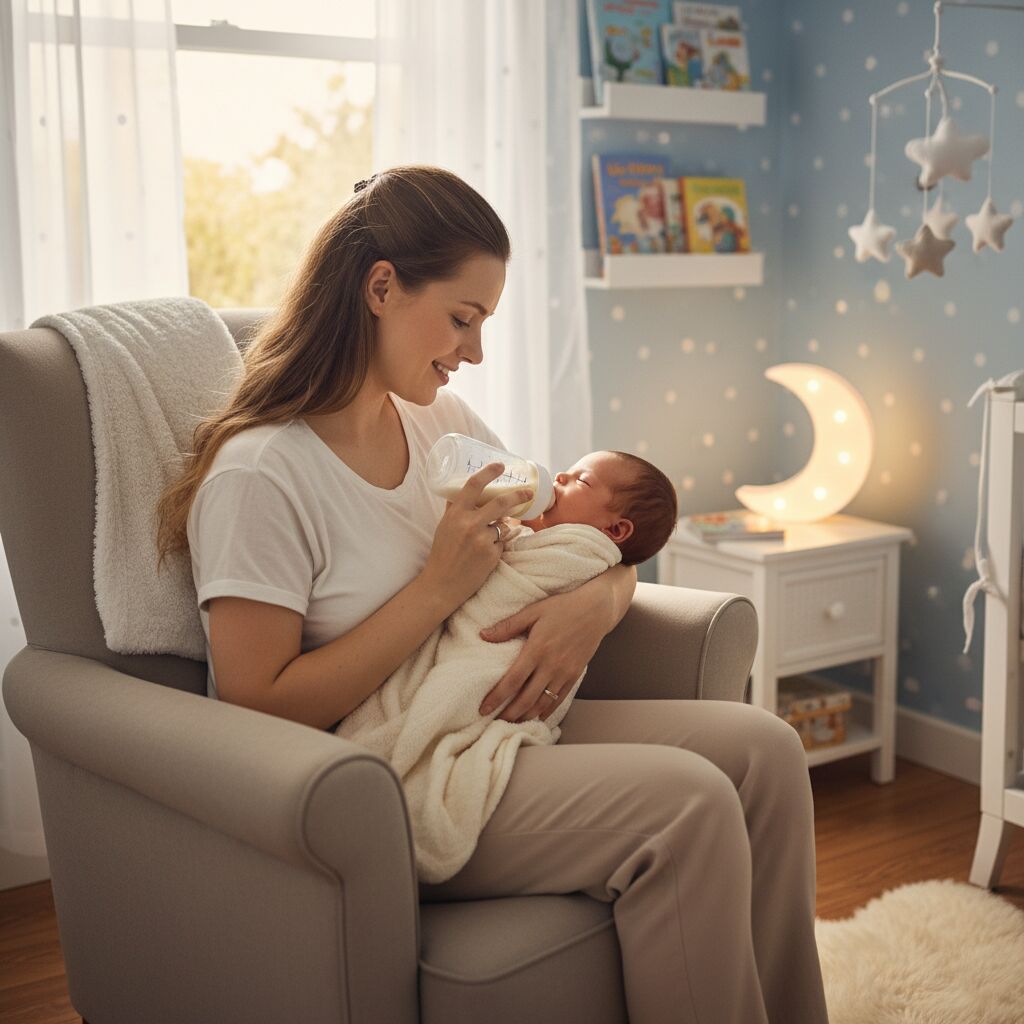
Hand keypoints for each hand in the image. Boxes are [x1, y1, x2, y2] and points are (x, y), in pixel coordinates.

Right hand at [421, 463, 533, 611]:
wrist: (442, 583)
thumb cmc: (442, 553)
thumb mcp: (444, 526)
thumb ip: (455, 509)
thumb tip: (460, 491)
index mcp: (456, 514)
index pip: (474, 486)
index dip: (489, 472)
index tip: (500, 466)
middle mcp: (470, 524)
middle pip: (501, 502)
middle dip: (519, 495)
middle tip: (528, 493)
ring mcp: (482, 540)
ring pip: (504, 526)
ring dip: (500, 530)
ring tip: (483, 542)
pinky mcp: (492, 555)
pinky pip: (502, 543)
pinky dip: (497, 546)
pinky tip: (483, 555)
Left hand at [477, 579, 612, 722]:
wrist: (596, 610)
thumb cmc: (563, 607)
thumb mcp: (533, 611)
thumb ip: (508, 625)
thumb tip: (483, 635)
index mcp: (537, 649)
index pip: (512, 680)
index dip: (497, 697)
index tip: (484, 708)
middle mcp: (551, 665)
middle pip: (526, 698)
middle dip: (509, 714)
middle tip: (495, 722)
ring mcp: (565, 673)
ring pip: (543, 703)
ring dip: (527, 716)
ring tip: (513, 722)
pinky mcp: (575, 675)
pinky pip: (559, 698)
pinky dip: (547, 711)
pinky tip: (537, 716)